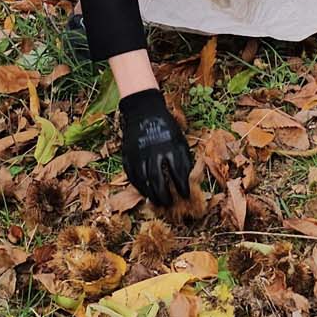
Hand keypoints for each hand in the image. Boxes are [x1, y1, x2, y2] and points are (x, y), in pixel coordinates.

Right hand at [118, 88, 193, 207]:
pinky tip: (145, 193)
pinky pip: (133, 176)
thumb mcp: (179, 139)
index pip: (178, 173)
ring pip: (145, 181)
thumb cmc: (166, 126)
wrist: (144, 111)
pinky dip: (139, 186)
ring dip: (151, 195)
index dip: (182, 187)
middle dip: (165, 196)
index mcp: (171, 148)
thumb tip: (187, 179)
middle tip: (169, 205)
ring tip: (157, 204)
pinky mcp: (128, 156)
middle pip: (159, 181)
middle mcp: (154, 153)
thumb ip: (183, 158)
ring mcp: (139, 155)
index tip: (185, 196)